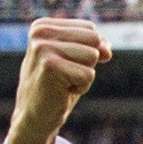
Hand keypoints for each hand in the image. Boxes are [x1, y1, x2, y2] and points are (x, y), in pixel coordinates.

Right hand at [5, 17, 111, 143]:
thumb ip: (94, 47)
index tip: (65, 65)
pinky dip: (81, 87)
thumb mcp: (76, 61)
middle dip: (87, 62)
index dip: (87, 51)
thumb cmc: (56, 88)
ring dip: (84, 76)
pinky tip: (62, 91)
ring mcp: (43, 48)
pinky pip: (88, 75)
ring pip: (92, 56)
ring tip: (64, 83)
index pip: (90, 29)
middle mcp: (41, 32)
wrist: (35, 118)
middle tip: (66, 76)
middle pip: (94, 40)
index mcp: (44, 25)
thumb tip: (107, 49)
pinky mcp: (50, 66)